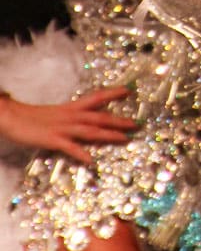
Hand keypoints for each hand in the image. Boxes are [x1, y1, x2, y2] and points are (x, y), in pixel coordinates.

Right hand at [0, 87, 136, 163]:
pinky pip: (69, 147)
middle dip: (119, 120)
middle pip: (99, 116)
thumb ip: (71, 117)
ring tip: (125, 138)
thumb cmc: (33, 117)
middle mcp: (70, 116)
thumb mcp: (56, 114)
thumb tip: (85, 121)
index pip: (96, 97)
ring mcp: (62, 128)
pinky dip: (80, 153)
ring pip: (90, 130)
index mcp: (71, 108)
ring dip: (109, 134)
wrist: (11, 117)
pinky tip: (91, 160)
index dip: (113, 93)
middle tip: (137, 124)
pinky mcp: (52, 139)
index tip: (129, 90)